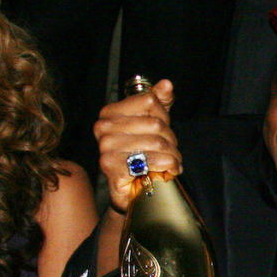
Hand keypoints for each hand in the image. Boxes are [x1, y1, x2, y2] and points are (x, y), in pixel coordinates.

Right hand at [95, 79, 179, 213]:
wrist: (131, 191)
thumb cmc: (141, 155)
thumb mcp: (151, 124)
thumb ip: (159, 103)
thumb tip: (166, 84)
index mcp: (110, 113)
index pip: (149, 100)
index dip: (164, 115)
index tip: (164, 128)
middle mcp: (104, 127)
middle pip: (155, 123)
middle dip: (170, 139)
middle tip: (171, 150)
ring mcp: (106, 147)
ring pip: (157, 142)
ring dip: (172, 155)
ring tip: (172, 162)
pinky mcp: (112, 167)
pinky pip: (151, 160)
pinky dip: (167, 166)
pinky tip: (168, 170)